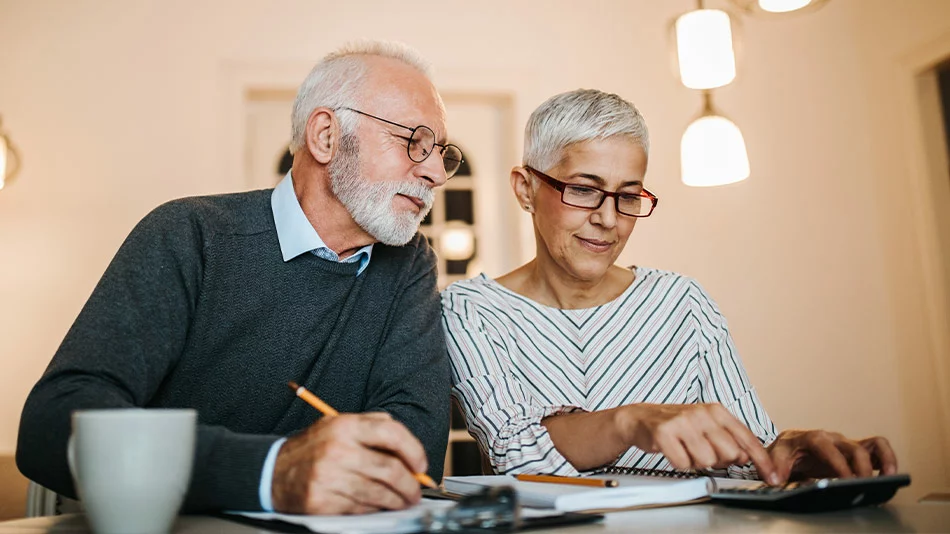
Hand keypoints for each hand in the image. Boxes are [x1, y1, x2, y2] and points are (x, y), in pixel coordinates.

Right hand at [271, 412, 428, 513]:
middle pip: (390, 468)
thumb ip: (372, 426)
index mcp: (345, 426)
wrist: (272, 471)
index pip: (391, 433)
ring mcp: (329, 476)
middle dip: (410, 484)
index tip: (421, 465)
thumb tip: (407, 446)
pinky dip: (375, 509)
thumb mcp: (339, 425)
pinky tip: (379, 506)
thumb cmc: (312, 449)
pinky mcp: (322, 501)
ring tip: (403, 501)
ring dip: (397, 500)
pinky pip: (360, 508)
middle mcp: (337, 449)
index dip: (414, 450)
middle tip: (416, 491)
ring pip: (378, 493)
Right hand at [621, 403, 779, 484]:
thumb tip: (746, 457)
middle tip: (702, 451)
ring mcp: (683, 422)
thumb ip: (729, 439)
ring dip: (696, 462)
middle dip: (718, 460)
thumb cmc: (677, 424)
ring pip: (706, 460)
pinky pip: (683, 463)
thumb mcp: (707, 426)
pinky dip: (679, 463)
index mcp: (717, 410)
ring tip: (686, 449)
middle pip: (729, 454)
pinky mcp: (664, 432)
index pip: (747, 438)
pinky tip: (673, 450)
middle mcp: (702, 413)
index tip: (772, 476)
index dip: (761, 460)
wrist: (641, 418)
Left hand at [767, 430, 897, 483]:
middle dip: (860, 467)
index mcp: (811, 437)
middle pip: (853, 447)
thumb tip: (776, 479)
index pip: (826, 446)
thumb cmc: (785, 451)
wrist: (789, 447)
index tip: (845, 479)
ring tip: (889, 476)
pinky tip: (890, 474)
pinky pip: (877, 449)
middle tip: (863, 486)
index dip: (837, 462)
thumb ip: (777, 466)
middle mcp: (832, 438)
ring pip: (871, 444)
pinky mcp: (856, 452)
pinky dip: (887, 458)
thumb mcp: (776, 456)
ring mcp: (846, 444)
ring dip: (883, 459)